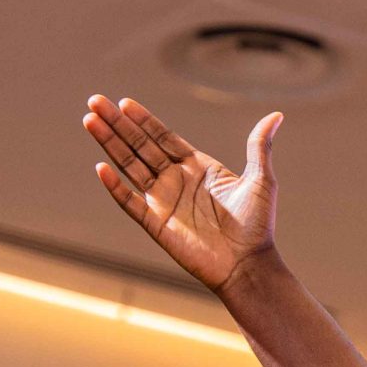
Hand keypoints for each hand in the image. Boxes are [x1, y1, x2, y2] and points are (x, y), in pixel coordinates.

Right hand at [82, 96, 280, 293]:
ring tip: (90, 120)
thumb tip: (276, 115)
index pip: (163, 137)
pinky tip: (101, 168)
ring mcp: (164, 201)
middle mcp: (176, 180)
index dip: (143, 120)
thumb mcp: (262, 180)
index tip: (123, 102)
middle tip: (94, 101)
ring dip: (110, 144)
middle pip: (140, 146)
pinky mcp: (156, 224)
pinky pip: (130, 202)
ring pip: (130, 166)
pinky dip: (116, 186)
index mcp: (197, 167)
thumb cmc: (258, 225)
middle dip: (117, 124)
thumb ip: (260, 147)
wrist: (249, 265)